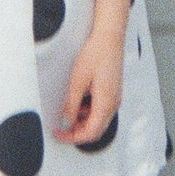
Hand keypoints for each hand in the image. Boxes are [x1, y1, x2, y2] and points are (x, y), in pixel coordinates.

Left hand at [55, 25, 124, 145]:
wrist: (109, 38)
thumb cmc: (97, 54)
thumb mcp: (78, 81)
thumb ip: (71, 105)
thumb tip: (66, 122)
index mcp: (106, 103)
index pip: (91, 132)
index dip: (73, 137)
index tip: (59, 134)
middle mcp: (114, 104)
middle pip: (96, 130)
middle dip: (77, 133)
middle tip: (61, 129)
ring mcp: (115, 98)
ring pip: (98, 121)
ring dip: (82, 123)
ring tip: (67, 113)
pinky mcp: (113, 92)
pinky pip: (101, 110)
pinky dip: (88, 113)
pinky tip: (78, 103)